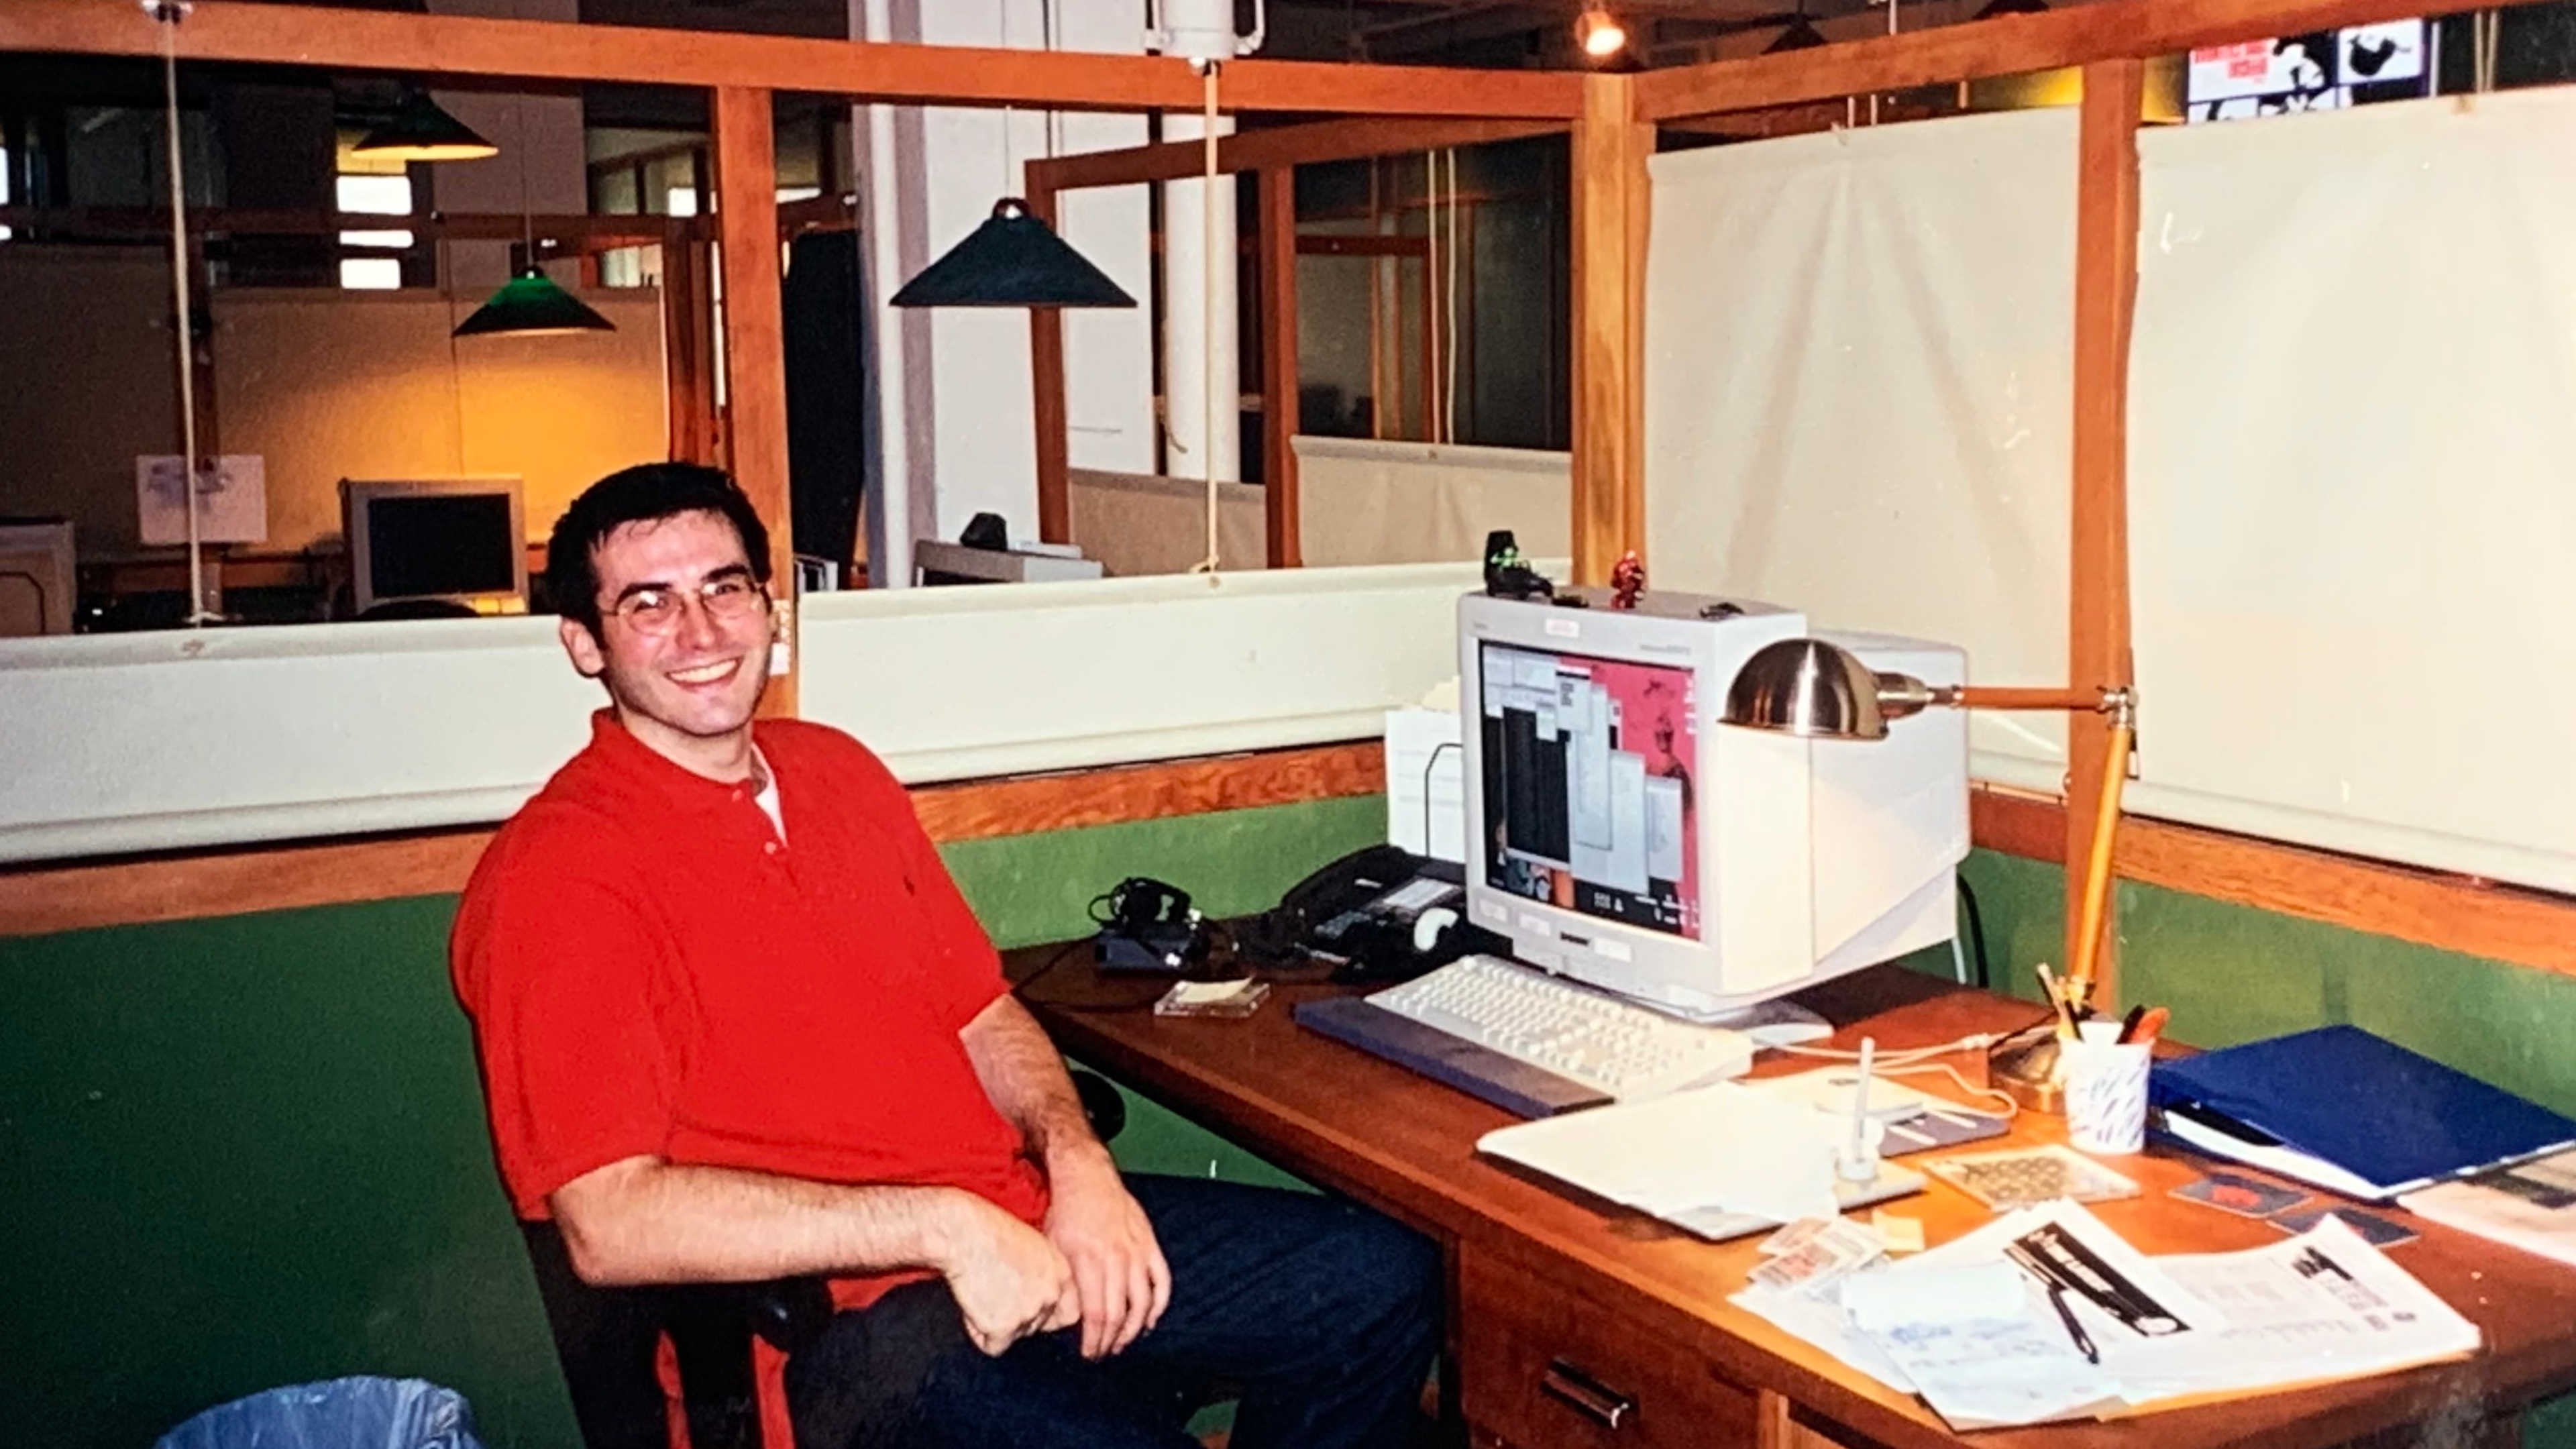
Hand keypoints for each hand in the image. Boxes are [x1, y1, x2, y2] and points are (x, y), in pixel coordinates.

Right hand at [934, 1193, 1079, 1355]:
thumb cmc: (988, 1231)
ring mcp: (1029, 1312)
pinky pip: (992, 1346)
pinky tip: (970, 1306)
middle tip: (993, 1293)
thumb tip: (1037, 1298)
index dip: (1047, 1317)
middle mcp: (1051, 1294)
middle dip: (1015, 1319)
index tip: (1028, 1311)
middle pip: (1036, 1326)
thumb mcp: (1031, 1246)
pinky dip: (978, 1332)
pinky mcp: (1004, 1327)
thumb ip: (1042, 1275)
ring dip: (995, 1323)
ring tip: (979, 1290)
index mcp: (1062, 1273)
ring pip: (1013, 1336)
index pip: (1070, 1313)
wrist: (963, 1233)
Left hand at [1042, 1146, 1170, 1358]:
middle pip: (1120, 1314)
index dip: (1094, 1340)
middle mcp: (1115, 1257)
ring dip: (1134, 1329)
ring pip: (1143, 1303)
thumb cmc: (1064, 1212)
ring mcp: (1136, 1251)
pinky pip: (1162, 1281)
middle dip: (1111, 1341)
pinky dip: (1158, 1305)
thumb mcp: (1052, 1247)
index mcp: (1087, 1260)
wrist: (1086, 1175)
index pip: (1096, 1314)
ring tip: (1122, 1342)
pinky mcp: (1149, 1244)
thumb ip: (1061, 1281)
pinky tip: (1149, 1321)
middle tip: (1103, 1353)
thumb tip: (1059, 1316)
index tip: (1089, 1353)